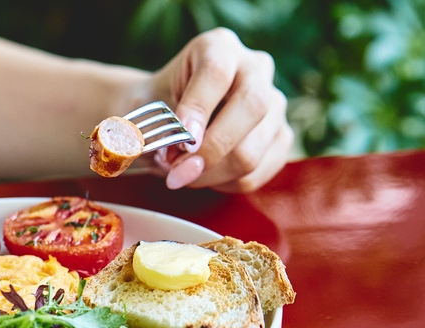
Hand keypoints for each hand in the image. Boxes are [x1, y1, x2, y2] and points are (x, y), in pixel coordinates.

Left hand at [148, 28, 293, 192]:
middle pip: (251, 107)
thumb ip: (150, 126)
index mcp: (219, 47)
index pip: (217, 72)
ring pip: (253, 150)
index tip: (180, 140)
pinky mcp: (280, 138)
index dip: (199, 108)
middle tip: (177, 173)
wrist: (171, 115)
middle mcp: (255, 69)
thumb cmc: (157, 106)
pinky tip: (203, 176)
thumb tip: (159, 152)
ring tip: (181, 174)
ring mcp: (275, 103)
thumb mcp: (144, 106)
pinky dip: (224, 183)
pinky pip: (257, 173)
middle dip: (211, 150)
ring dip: (211, 174)